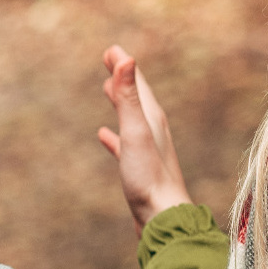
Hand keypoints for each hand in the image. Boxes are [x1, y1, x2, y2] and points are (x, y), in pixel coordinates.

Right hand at [98, 46, 194, 228]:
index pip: (137, 83)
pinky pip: (124, 145)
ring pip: (131, 118)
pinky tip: (104, 136)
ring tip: (107, 90)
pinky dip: (113, 135)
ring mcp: (146, 151)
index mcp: (152, 119)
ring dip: (119, 102)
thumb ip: (130, 98)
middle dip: (123, 78)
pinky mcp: (138, 170)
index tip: (111, 49)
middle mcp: (152, 131)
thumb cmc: (149, 178)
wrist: (163, 219)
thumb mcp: (136, 132)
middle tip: (110, 60)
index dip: (124, 65)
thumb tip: (127, 59)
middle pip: (136, 97)